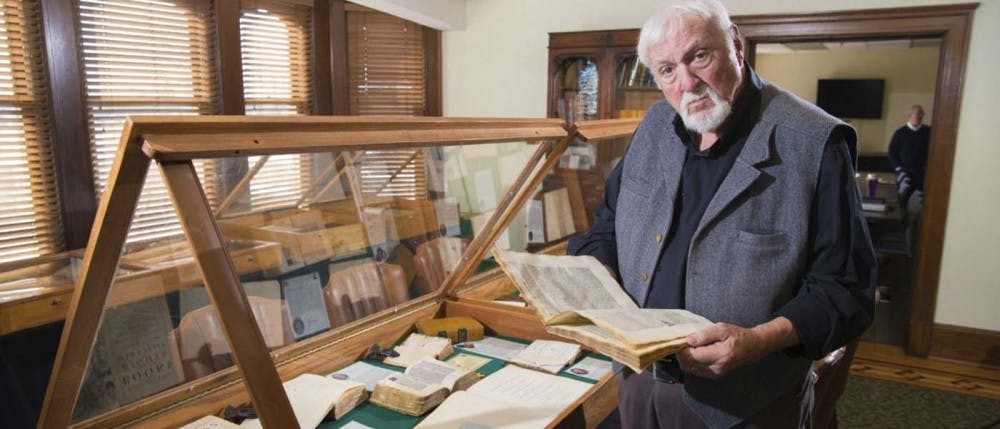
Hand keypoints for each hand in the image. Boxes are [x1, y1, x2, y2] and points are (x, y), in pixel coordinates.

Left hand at [676, 318, 797, 378]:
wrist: (752, 347)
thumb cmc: (738, 335)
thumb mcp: (722, 328)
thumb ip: (704, 334)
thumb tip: (689, 340)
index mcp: (720, 355)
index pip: (692, 355)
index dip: (682, 348)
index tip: (681, 339)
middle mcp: (716, 368)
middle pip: (688, 364)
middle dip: (682, 353)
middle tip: (684, 341)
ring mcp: (715, 373)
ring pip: (690, 368)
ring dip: (686, 358)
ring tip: (691, 346)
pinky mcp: (714, 375)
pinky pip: (695, 370)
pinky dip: (691, 362)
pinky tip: (696, 352)